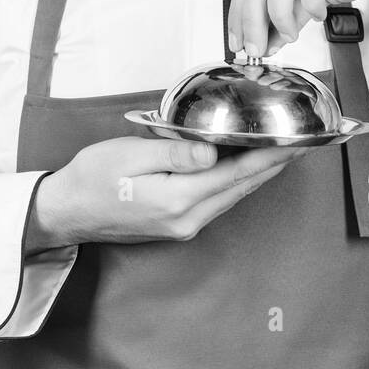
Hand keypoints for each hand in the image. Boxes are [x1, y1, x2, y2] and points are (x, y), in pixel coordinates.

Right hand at [24, 136, 310, 251]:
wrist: (66, 212)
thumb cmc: (91, 178)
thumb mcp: (129, 155)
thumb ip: (174, 153)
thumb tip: (212, 152)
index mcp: (177, 198)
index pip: (237, 173)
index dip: (271, 157)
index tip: (299, 143)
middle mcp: (187, 219)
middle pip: (242, 188)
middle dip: (274, 165)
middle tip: (302, 142)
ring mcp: (183, 226)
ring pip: (232, 197)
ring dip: (258, 175)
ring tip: (282, 152)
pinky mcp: (177, 225)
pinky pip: (217, 201)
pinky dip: (236, 183)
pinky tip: (244, 168)